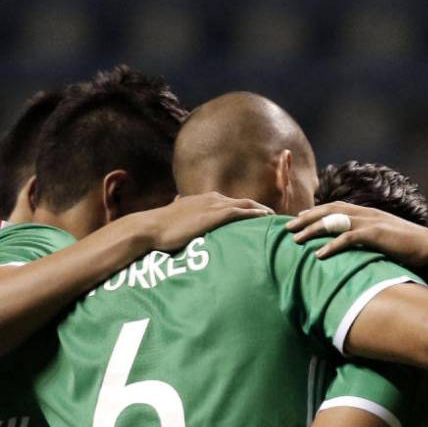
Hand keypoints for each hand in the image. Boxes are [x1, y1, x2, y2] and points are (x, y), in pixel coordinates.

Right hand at [136, 192, 269, 249]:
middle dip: (260, 209)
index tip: (259, 216)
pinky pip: (241, 212)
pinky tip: (266, 219)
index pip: (232, 203)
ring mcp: (213, 205)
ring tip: (277, 219)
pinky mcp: (214, 214)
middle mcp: (211, 198)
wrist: (150, 228)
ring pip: (246, 205)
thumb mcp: (176, 219)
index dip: (247, 209)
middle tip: (275, 218)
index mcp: (204, 200)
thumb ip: (183, 215)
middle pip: (243, 202)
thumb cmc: (161, 228)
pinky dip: (255, 214)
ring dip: (262, 211)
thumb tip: (180, 211)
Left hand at [286, 202, 427, 261]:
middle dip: (306, 218)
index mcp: (369, 212)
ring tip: (295, 239)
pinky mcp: (376, 234)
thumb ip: (373, 237)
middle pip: (329, 211)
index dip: (316, 212)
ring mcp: (371, 221)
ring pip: (333, 222)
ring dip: (312, 230)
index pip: (337, 207)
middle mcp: (367, 212)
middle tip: (288, 227)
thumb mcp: (389, 238)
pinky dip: (331, 246)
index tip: (300, 218)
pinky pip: (347, 238)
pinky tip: (318, 255)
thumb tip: (361, 246)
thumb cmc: (413, 246)